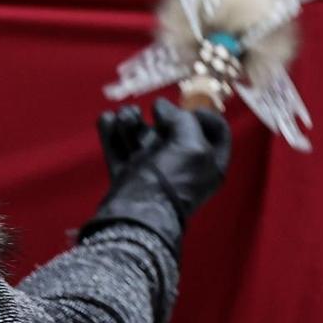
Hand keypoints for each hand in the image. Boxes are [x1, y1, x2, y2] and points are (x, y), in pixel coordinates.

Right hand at [81, 98, 230, 248]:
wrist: (137, 214)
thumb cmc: (172, 180)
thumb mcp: (192, 145)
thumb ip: (182, 119)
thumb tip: (161, 108)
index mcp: (209, 163)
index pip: (215, 131)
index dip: (205, 114)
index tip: (189, 109)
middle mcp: (182, 166)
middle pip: (171, 129)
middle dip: (158, 115)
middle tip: (150, 113)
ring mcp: (152, 170)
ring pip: (141, 135)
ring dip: (130, 120)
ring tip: (123, 117)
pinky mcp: (126, 174)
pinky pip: (117, 146)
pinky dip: (111, 131)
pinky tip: (107, 120)